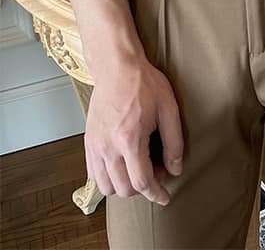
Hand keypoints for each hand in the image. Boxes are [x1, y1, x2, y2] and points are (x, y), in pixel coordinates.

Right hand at [85, 54, 183, 205]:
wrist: (117, 68)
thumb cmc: (144, 84)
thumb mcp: (169, 109)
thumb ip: (173, 142)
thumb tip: (175, 168)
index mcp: (129, 139)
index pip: (142, 181)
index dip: (156, 193)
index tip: (165, 197)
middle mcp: (108, 147)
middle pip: (124, 189)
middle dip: (143, 187)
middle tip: (158, 169)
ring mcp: (95, 146)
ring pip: (107, 186)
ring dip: (125, 185)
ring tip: (140, 166)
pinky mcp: (88, 143)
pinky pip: (94, 174)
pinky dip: (109, 177)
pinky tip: (124, 164)